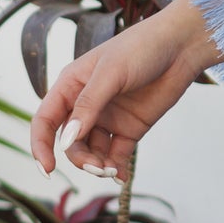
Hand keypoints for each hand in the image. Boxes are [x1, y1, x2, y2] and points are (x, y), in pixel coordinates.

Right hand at [27, 0, 223, 182]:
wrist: (181, 46)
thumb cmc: (141, 48)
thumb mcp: (110, 73)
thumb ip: (88, 106)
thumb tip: (67, 139)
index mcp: (70, 86)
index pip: (45, 121)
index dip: (41, 146)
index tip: (48, 170)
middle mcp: (85, 105)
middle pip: (70, 142)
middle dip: (80, 158)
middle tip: (98, 167)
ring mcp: (107, 118)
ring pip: (92, 151)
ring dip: (97, 165)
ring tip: (111, 170)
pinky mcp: (129, 128)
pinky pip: (116, 154)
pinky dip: (116, 168)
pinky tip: (121, 176)